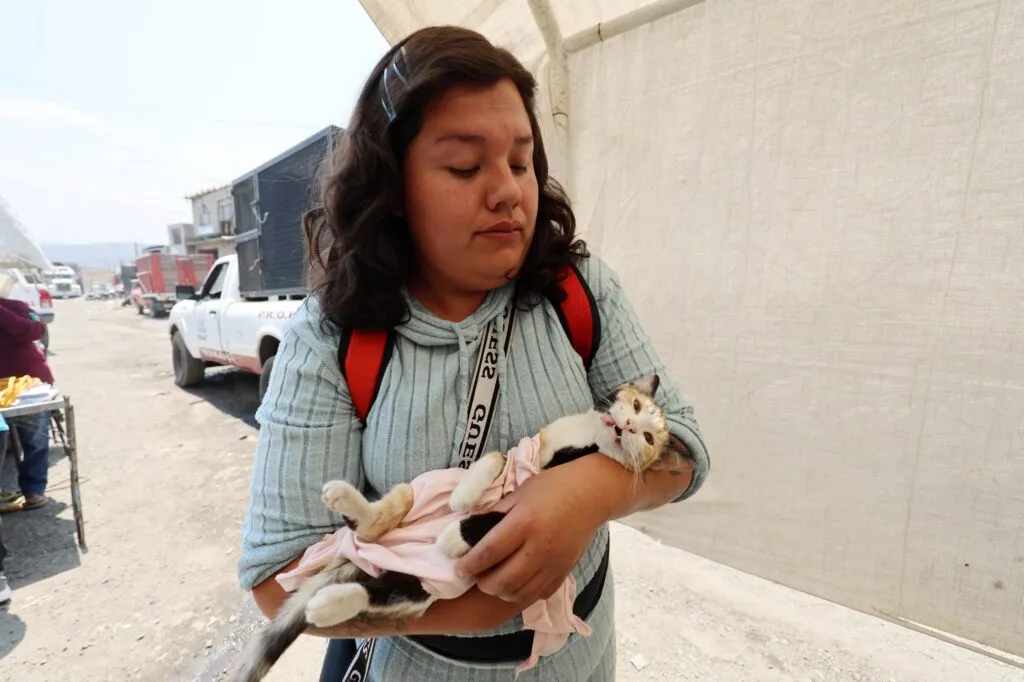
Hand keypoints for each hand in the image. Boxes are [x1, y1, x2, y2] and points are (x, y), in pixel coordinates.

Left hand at [453, 457, 610, 605]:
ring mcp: (554, 564)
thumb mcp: (519, 493)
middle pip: (502, 581)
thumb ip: (495, 514)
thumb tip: (469, 531)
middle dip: (483, 583)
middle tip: (476, 574)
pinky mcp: (564, 572)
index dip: (469, 564)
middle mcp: (539, 548)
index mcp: (524, 523)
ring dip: (501, 591)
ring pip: (519, 594)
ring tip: (494, 580)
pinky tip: (517, 581)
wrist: (591, 493)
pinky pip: (538, 594)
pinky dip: (523, 593)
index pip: (489, 552)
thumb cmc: (552, 487)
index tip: (459, 568)